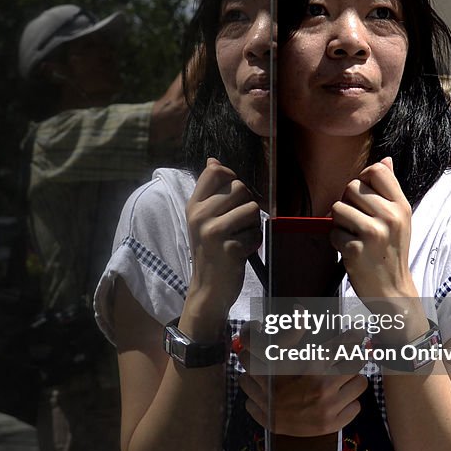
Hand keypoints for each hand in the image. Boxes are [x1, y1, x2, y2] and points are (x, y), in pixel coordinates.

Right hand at [185, 158, 261, 325]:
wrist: (208, 289)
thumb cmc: (210, 250)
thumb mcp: (202, 218)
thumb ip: (209, 190)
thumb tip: (213, 160)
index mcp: (194, 206)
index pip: (215, 172)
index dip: (231, 176)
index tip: (232, 196)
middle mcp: (200, 216)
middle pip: (240, 187)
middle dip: (246, 205)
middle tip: (238, 224)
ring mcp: (214, 232)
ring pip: (252, 209)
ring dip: (252, 225)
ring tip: (239, 238)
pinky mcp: (230, 248)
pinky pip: (256, 233)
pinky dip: (254, 243)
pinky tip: (241, 253)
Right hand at [236, 321, 366, 436]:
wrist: (264, 417)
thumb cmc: (270, 382)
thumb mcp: (275, 353)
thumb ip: (290, 330)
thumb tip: (300, 309)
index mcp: (311, 365)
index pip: (347, 343)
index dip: (354, 334)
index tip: (357, 331)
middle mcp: (323, 385)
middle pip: (358, 361)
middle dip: (351, 358)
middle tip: (345, 358)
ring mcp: (328, 406)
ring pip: (360, 384)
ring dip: (351, 381)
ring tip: (338, 380)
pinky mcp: (332, 424)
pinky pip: (355, 407)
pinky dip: (346, 403)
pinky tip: (333, 400)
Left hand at [330, 157, 417, 304]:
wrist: (392, 289)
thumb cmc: (392, 250)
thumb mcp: (399, 218)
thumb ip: (390, 189)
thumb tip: (385, 160)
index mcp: (401, 206)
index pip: (376, 171)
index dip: (363, 178)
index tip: (363, 196)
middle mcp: (390, 217)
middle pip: (352, 186)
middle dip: (348, 203)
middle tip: (358, 222)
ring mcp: (373, 234)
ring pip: (338, 208)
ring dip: (340, 223)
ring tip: (354, 236)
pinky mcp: (356, 250)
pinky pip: (333, 232)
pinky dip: (337, 242)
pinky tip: (351, 251)